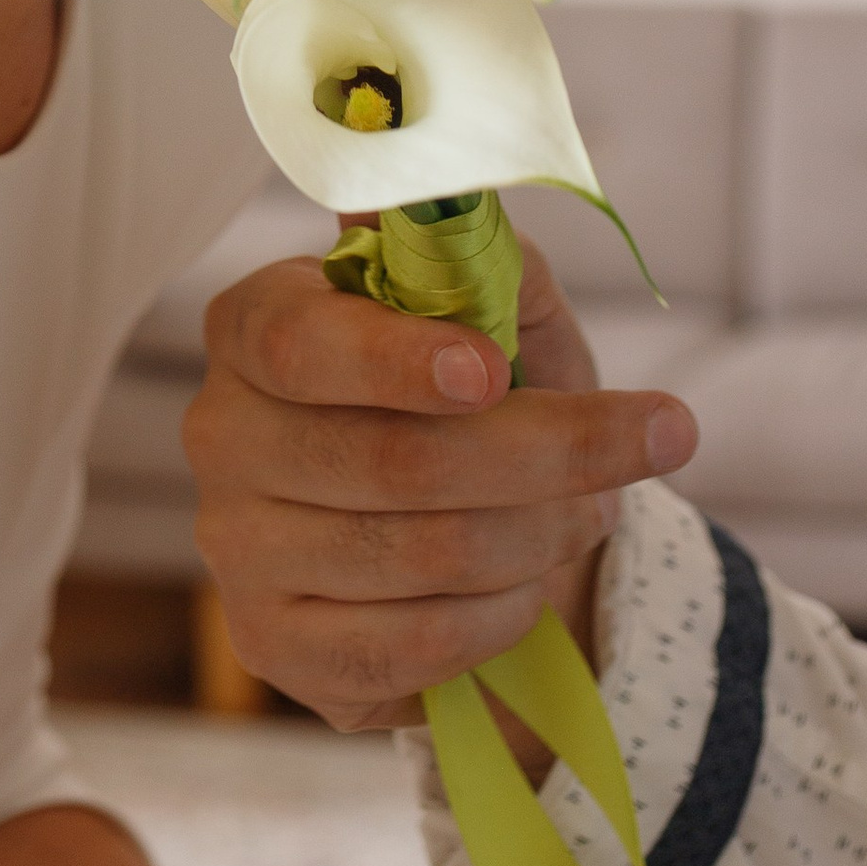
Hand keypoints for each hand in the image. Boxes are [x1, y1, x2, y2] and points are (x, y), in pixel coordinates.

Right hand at [183, 239, 697, 737]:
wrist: (476, 532)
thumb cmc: (482, 397)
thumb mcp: (499, 314)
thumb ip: (485, 262)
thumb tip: (467, 220)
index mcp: (253, 325)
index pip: (299, 343)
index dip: (394, 359)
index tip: (492, 371)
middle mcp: (222, 433)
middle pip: (388, 460)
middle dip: (541, 458)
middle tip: (644, 443)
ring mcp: (236, 549)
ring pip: (417, 555)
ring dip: (537, 537)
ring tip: (585, 514)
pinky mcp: (273, 646)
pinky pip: (413, 644)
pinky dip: (500, 616)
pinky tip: (525, 587)